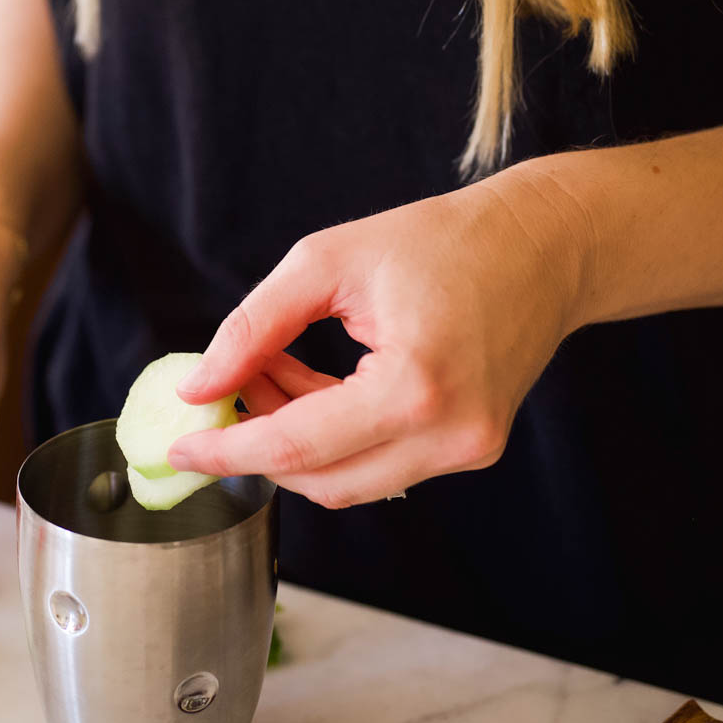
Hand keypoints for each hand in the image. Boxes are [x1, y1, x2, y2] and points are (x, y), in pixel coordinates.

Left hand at [168, 168, 594, 506]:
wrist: (544, 245)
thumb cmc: (443, 240)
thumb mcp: (328, 261)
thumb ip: (253, 327)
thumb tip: (198, 387)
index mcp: (416, 387)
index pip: (296, 447)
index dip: (227, 450)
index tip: (178, 447)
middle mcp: (450, 435)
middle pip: (320, 480)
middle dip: (257, 445)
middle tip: (220, 396)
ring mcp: (469, 450)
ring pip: (348, 482)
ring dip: (294, 442)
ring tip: (268, 375)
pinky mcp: (474, 449)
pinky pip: (381, 465)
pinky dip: (334, 438)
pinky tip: (311, 385)